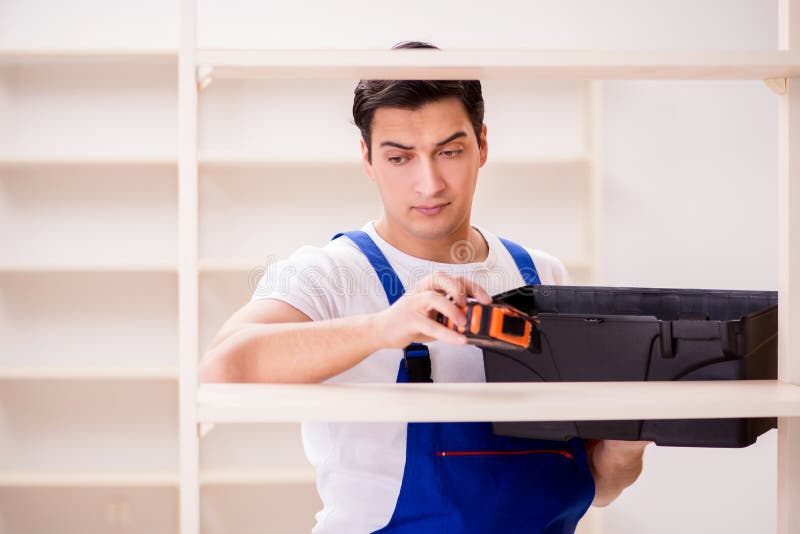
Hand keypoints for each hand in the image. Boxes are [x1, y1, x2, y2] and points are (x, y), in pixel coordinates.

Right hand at [372, 272, 491, 348]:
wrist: (381, 330)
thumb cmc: (408, 321)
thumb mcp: (432, 315)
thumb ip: (449, 316)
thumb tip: (473, 322)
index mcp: (428, 287)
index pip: (453, 279)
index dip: (472, 287)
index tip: (486, 299)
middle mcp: (420, 291)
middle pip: (442, 278)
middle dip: (460, 289)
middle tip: (472, 304)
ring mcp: (413, 303)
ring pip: (434, 297)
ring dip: (452, 309)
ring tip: (464, 322)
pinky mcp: (408, 319)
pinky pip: (429, 325)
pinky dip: (447, 333)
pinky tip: (459, 340)